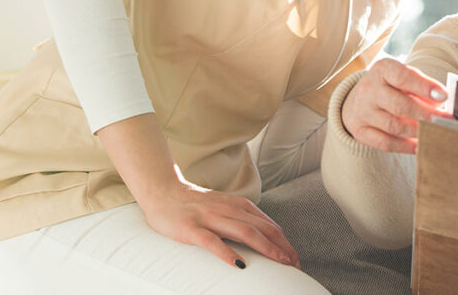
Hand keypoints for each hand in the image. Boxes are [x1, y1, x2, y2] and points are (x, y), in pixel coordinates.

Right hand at [96, 113, 299, 269]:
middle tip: (294, 265)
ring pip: (244, 232)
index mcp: (237, 205)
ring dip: (266, 249)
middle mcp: (228, 209)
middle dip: (282, 247)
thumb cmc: (194, 204)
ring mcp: (209, 218)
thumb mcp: (223, 206)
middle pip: (262, 228)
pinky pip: (212, 241)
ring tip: (279, 263)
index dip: (284, 241)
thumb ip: (241, 217)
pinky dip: (227, 253)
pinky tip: (239, 265)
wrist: (162, 191)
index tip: (295, 258)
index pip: (268, 224)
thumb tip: (265, 234)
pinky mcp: (191, 228)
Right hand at [340, 57, 447, 153]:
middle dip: (426, 115)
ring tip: (436, 133)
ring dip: (419, 131)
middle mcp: (369, 89)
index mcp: (382, 69)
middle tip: (446, 121)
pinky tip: (420, 145)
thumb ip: (422, 85)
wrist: (360, 97)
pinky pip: (386, 142)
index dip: (425, 87)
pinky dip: (406, 146)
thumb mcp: (403, 76)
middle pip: (400, 105)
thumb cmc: (391, 85)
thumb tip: (442, 102)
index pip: (403, 77)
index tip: (444, 97)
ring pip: (394, 126)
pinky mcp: (361, 130)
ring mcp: (362, 111)